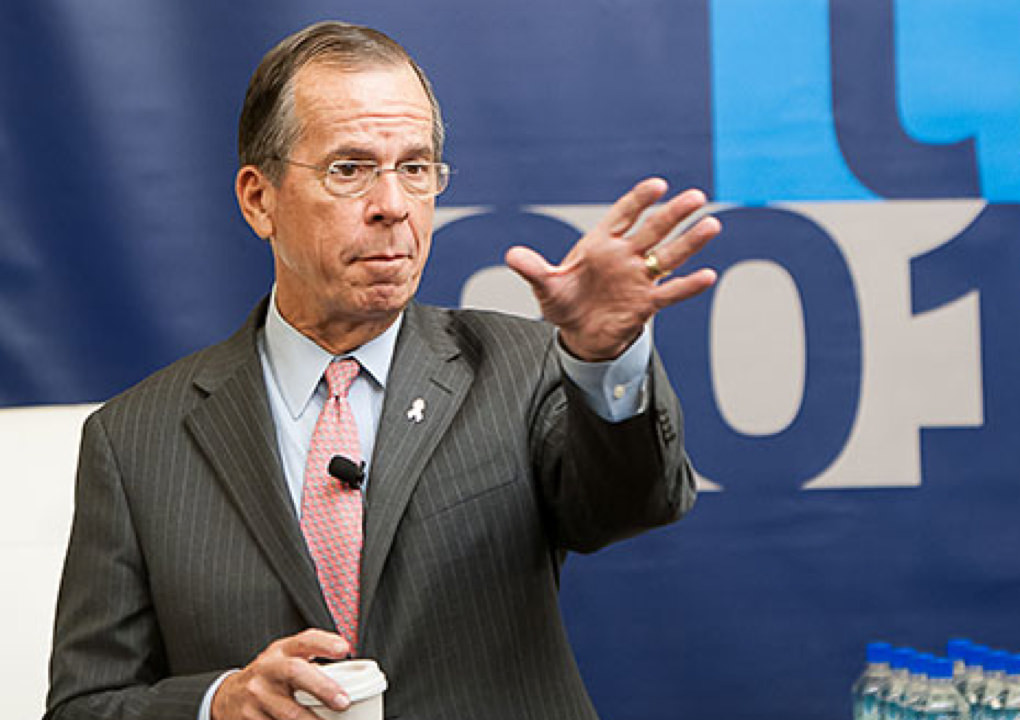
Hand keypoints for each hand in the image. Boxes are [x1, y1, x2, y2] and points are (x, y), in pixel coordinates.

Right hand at [211, 629, 351, 719]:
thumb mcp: (284, 658)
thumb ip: (312, 656)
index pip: (304, 641)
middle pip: (295, 672)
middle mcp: (267, 670)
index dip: (324, 643)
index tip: (343, 649)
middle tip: (343, 702)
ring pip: (287, 712)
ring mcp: (256, 696)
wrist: (227, 697)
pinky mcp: (249, 719)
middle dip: (322, 687)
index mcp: (280, 652)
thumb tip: (349, 664)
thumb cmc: (268, 676)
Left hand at [505, 178, 719, 360]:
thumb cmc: (565, 303)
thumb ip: (533, 269)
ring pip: (668, 255)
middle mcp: (625, 256)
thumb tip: (512, 255)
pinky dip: (688, 285)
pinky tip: (707, 275)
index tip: (658, 185)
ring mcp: (638, 278)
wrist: (580, 334)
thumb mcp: (545, 286)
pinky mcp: (646, 303)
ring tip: (712, 225)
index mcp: (601, 243)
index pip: (623, 215)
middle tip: (696, 196)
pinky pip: (670, 292)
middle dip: (673, 213)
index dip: (640, 200)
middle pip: (653, 230)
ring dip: (689, 242)